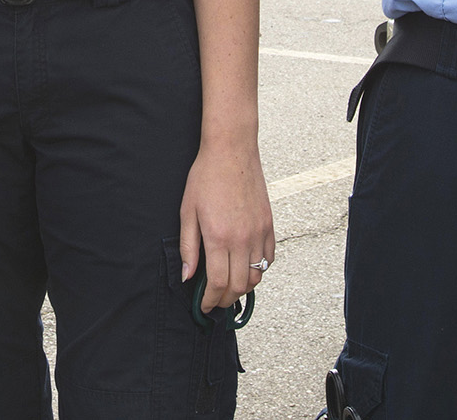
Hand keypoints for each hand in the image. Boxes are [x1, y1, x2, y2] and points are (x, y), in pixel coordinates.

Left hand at [178, 138, 274, 314]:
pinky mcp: (269, 225)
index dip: (210, 300)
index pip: (218, 284)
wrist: (231, 151)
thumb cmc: (205, 177)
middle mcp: (242, 239)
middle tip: (214, 300)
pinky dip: (259, 270)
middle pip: (239, 286)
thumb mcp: (187, 212)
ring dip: (243, 288)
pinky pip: (268, 259)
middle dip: (225, 299)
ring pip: (257, 276)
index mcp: (219, 237)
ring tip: (229, 287)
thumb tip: (188, 277)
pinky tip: (246, 267)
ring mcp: (259, 232)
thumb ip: (189, 248)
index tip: (204, 306)